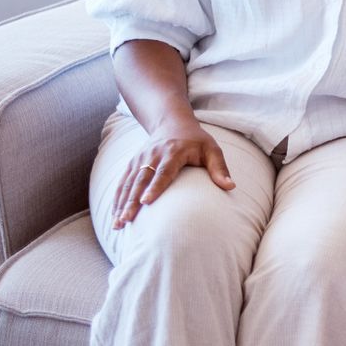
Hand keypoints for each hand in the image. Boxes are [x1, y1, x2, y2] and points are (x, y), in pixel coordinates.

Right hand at [111, 115, 234, 228]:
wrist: (172, 122)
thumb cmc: (196, 140)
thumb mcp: (212, 149)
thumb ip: (219, 168)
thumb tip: (231, 187)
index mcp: (173, 152)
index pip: (163, 172)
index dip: (154, 187)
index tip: (146, 202)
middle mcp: (153, 155)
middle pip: (141, 180)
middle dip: (132, 201)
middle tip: (125, 220)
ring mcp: (140, 159)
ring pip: (128, 183)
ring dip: (121, 203)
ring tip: (117, 223)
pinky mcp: (133, 163)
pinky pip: (123, 182)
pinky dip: (117, 198)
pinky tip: (114, 214)